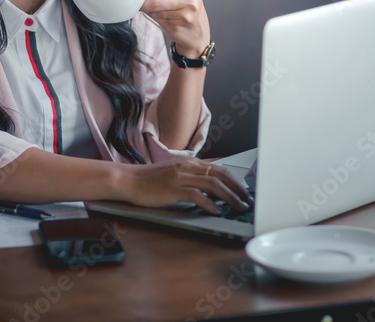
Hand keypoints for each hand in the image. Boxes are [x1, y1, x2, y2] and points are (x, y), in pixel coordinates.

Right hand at [117, 158, 251, 213]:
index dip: (234, 179)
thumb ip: (191, 177)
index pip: (219, 168)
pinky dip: (209, 203)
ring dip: (229, 197)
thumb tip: (209, 188)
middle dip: (237, 188)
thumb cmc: (149, 180)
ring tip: (238, 207)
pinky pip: (196, 195)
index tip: (244, 190)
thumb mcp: (174, 173)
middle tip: (247, 200)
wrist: (128, 180)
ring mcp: (180, 177)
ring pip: (212, 184)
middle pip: (220, 174)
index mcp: (189, 162)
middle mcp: (187, 167)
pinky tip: (216, 210)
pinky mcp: (172, 189)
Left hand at [140, 0, 210, 57]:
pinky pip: (158, 20)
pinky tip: (159, 18)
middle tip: (140, 2)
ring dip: (149, 11)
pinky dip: (154, 18)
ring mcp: (185, 16)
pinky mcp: (178, 28)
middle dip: (145, 2)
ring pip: (156, 12)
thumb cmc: (189, 10)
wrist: (198, 35)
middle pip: (157, 0)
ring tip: (151, 10)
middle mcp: (190, 1)